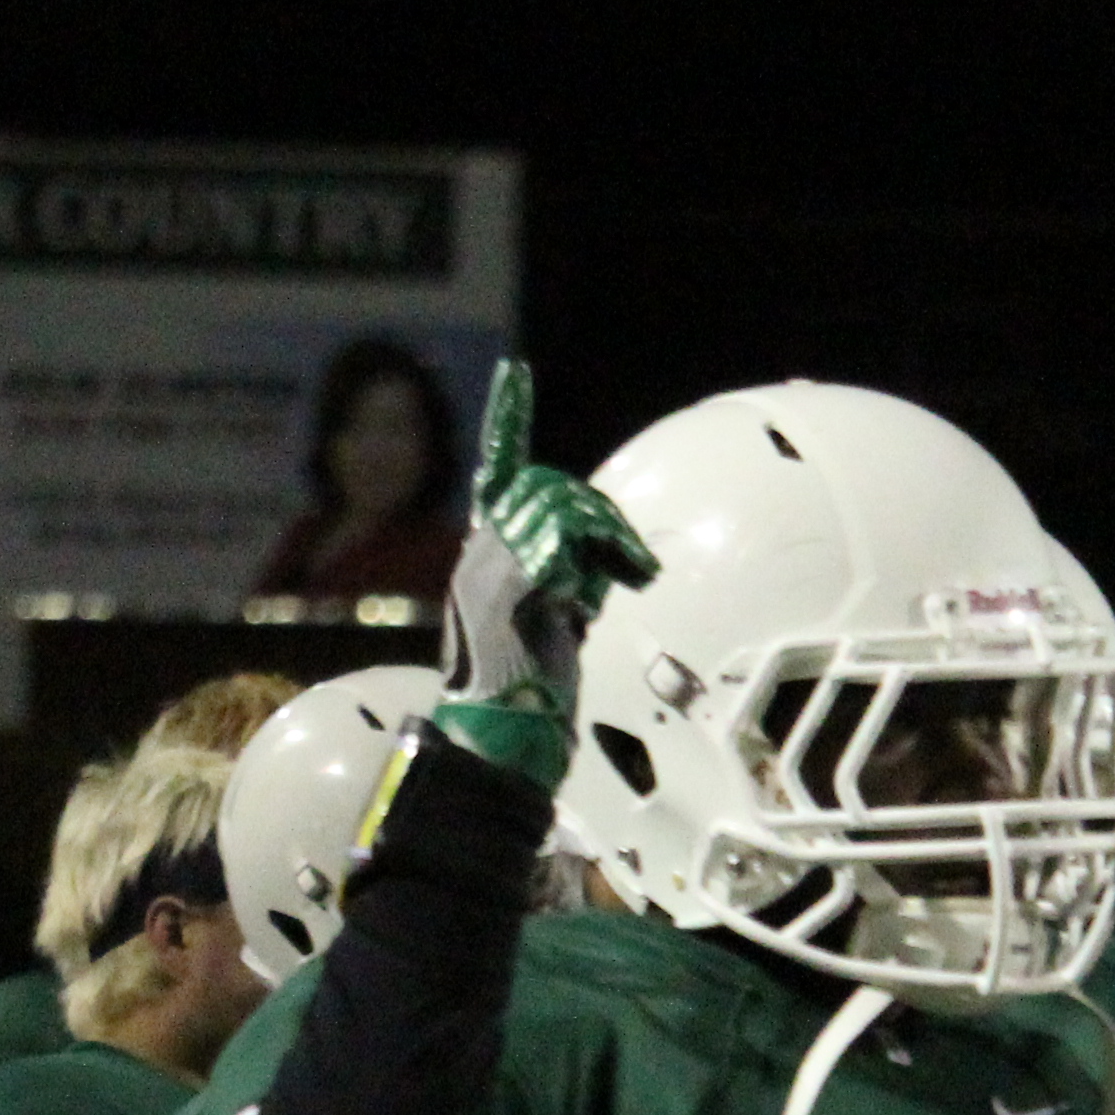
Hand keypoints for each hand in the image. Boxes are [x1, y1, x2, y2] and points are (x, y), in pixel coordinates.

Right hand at [435, 360, 661, 789]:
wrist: (501, 742)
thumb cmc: (530, 695)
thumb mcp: (556, 618)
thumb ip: (571, 573)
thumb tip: (606, 549)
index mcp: (486, 558)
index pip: (496, 472)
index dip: (506, 419)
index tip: (513, 373)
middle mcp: (480, 554)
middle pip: (550, 486)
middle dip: (602, 515)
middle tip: (634, 564)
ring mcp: (490, 568)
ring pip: (564, 507)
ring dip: (610, 539)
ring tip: (628, 580)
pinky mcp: (510, 587)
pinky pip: (567, 541)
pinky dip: (598, 563)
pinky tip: (601, 598)